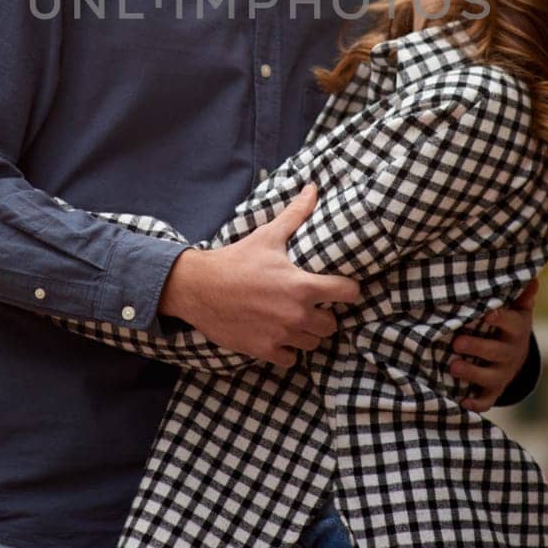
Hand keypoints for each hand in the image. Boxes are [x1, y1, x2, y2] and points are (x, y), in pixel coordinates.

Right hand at [159, 184, 359, 367]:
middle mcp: (296, 314)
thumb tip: (312, 188)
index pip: (348, 293)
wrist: (199, 287)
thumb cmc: (236, 260)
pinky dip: (288, 349)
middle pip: (332, 324)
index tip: (342, 287)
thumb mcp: (268, 235)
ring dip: (307, 333)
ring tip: (296, 320)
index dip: (348, 289)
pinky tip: (279, 335)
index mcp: (302, 286)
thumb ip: (295, 214)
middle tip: (313, 305)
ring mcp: (281, 335)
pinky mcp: (264, 350)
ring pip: (313, 343)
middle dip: (325, 315)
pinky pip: (291, 358)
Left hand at [449, 278, 537, 412]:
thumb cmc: (510, 326)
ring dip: (471, 373)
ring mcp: (502, 374)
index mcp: (515, 330)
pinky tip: (460, 401)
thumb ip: (522, 296)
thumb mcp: (519, 310)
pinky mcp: (493, 390)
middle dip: (477, 348)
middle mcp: (510, 353)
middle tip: (456, 342)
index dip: (500, 319)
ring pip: (488, 377)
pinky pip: (485, 400)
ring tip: (452, 366)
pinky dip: (474, 403)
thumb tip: (532, 277)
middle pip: (496, 352)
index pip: (511, 323)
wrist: (517, 358)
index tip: (487, 313)